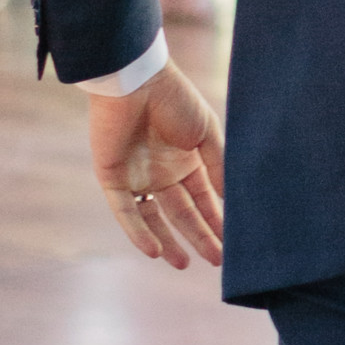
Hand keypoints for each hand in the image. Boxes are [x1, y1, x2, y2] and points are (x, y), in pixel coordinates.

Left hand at [87, 62, 225, 268]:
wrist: (136, 80)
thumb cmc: (175, 99)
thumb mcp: (206, 133)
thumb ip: (218, 166)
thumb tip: (231, 199)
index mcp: (185, 161)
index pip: (203, 198)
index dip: (216, 220)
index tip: (233, 242)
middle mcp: (161, 173)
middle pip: (182, 212)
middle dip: (199, 235)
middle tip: (217, 260)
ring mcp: (136, 177)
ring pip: (154, 218)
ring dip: (169, 240)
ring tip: (185, 264)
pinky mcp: (112, 178)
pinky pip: (126, 211)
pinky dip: (139, 231)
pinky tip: (155, 251)